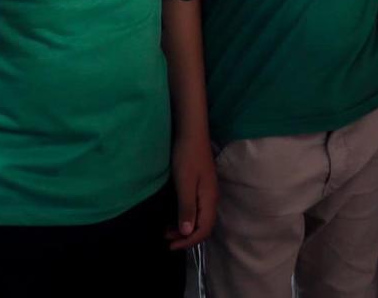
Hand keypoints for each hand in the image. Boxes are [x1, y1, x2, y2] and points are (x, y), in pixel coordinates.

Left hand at [166, 131, 216, 249]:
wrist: (192, 134)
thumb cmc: (187, 157)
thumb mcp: (184, 184)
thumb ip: (187, 208)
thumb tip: (187, 232)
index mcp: (209, 199)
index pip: (204, 229)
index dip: (188, 241)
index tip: (170, 245)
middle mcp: (211, 198)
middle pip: (204, 226)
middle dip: (186, 236)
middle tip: (166, 238)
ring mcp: (208, 192)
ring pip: (200, 218)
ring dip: (185, 228)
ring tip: (167, 230)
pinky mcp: (202, 187)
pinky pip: (197, 210)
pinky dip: (186, 217)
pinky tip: (174, 216)